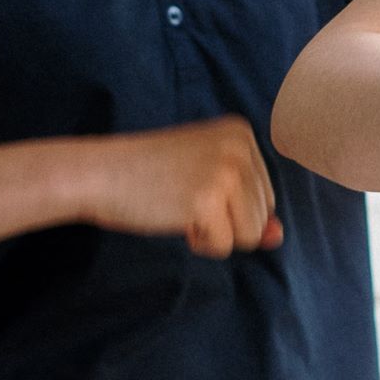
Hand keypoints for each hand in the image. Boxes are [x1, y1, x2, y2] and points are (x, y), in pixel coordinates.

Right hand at [89, 117, 282, 256]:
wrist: (101, 172)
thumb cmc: (150, 177)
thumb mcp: (207, 179)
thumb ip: (248, 205)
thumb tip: (278, 236)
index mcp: (241, 133)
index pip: (266, 194)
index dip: (231, 207)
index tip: (194, 186)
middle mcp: (240, 147)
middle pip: (262, 215)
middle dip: (226, 222)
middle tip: (184, 197)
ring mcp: (226, 171)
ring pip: (249, 234)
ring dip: (215, 234)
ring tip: (181, 207)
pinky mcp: (208, 200)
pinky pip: (224, 246)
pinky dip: (200, 243)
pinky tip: (174, 217)